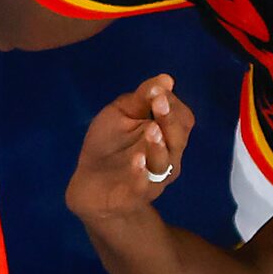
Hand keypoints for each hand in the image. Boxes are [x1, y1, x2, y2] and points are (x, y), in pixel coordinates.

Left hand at [65, 74, 194, 223]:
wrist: (91, 186)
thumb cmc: (110, 144)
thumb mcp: (121, 115)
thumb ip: (141, 99)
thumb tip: (165, 79)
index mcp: (167, 136)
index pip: (181, 118)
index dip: (172, 103)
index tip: (158, 88)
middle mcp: (167, 158)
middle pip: (177, 139)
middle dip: (169, 119)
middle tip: (159, 102)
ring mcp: (152, 178)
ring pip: (163, 163)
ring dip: (158, 146)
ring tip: (152, 130)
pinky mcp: (133, 195)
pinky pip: (142, 186)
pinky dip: (140, 175)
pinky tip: (137, 161)